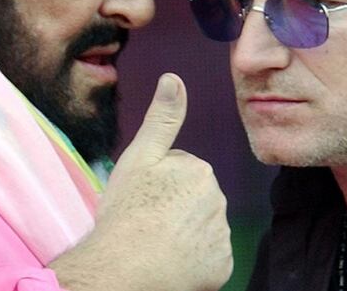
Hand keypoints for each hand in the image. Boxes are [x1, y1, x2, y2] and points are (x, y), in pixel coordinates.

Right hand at [50, 73, 232, 290]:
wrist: (124, 268)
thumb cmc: (127, 211)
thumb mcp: (139, 158)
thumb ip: (161, 119)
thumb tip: (174, 77)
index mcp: (200, 170)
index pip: (181, 172)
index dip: (158, 185)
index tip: (142, 198)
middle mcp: (219, 200)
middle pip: (195, 200)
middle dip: (175, 208)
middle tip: (148, 222)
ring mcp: (222, 236)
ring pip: (202, 228)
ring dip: (184, 234)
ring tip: (157, 244)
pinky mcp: (222, 267)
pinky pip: (209, 258)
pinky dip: (194, 261)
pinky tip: (172, 263)